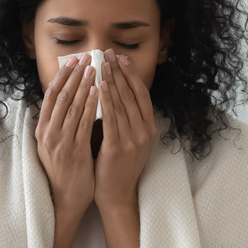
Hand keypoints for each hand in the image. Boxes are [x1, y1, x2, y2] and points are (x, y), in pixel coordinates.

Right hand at [35, 53, 98, 213]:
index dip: (62, 75)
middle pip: (60, 96)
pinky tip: (99, 92)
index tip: (73, 60)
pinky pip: (83, 123)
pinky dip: (91, 105)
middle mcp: (47, 133)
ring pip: (72, 106)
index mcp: (42, 129)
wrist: (65, 199)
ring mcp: (59, 142)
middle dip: (74, 74)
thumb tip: (70, 98)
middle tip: (87, 57)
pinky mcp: (73, 151)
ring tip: (95, 68)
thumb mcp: (55, 144)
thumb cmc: (64, 170)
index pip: (51, 95)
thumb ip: (60, 123)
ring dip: (84, 84)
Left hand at [94, 48, 156, 209]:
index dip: (131, 74)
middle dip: (119, 72)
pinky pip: (111, 119)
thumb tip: (112, 90)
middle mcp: (144, 132)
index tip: (121, 58)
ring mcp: (133, 140)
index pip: (141, 94)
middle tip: (108, 54)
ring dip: (111, 81)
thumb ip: (124, 118)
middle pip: (131, 95)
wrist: (116, 193)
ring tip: (101, 64)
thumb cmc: (117, 165)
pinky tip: (98, 86)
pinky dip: (105, 101)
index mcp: (149, 128)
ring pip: (122, 103)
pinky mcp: (118, 147)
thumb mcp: (128, 139)